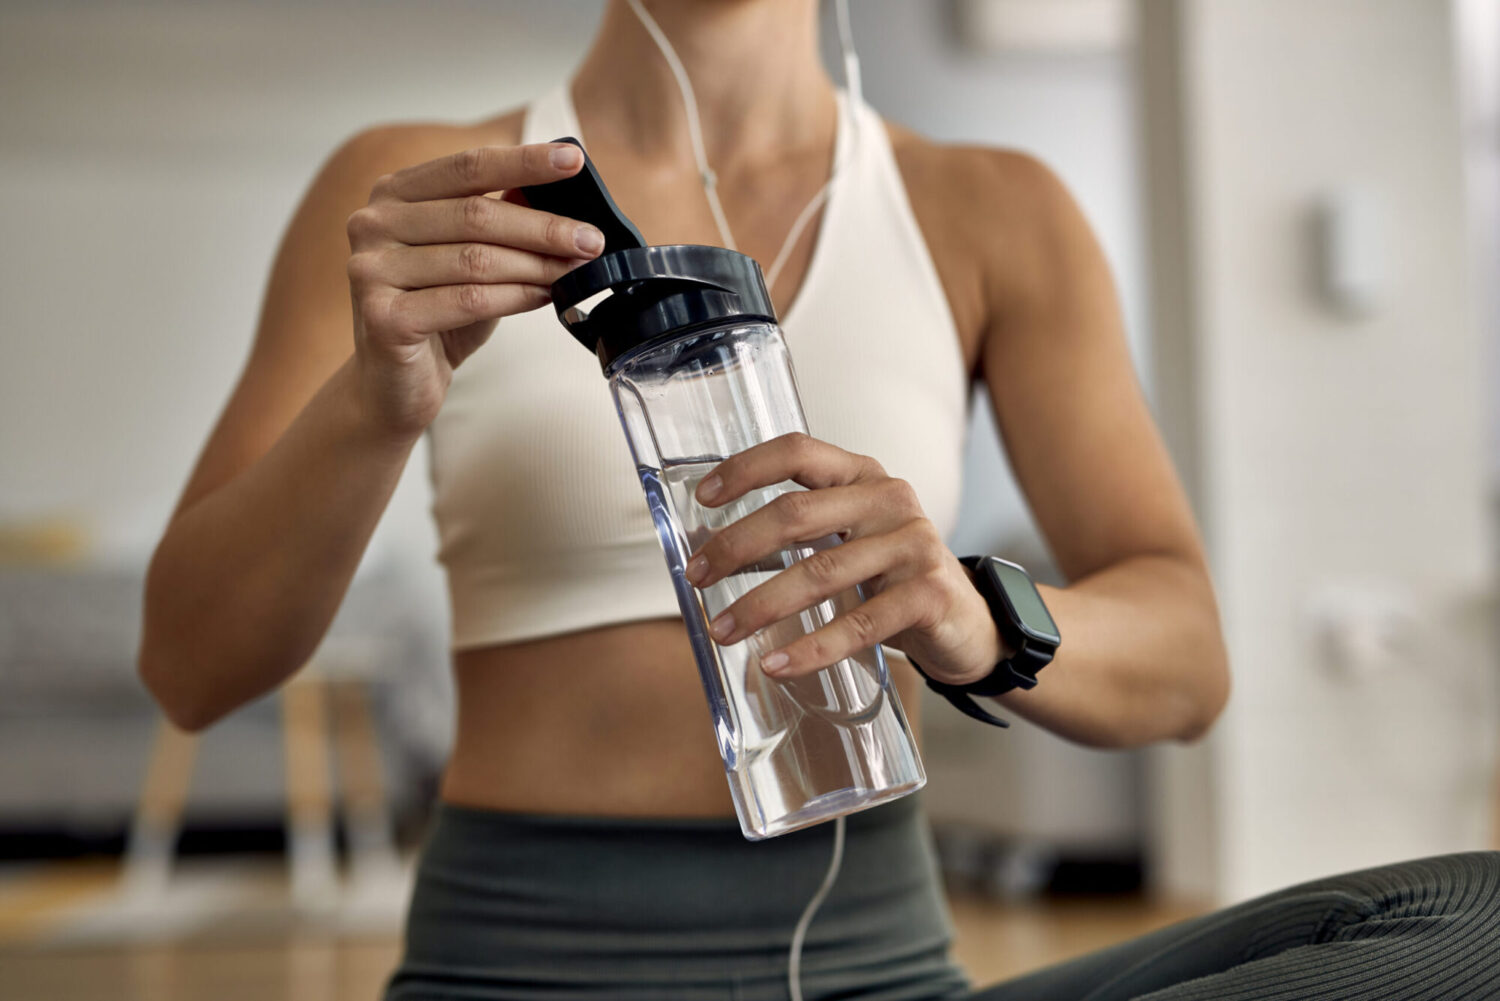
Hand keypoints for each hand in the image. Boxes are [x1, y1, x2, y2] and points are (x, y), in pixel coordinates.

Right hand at [344, 142, 605, 438]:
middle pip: (476, 215)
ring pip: (476, 260)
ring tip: (574, 272)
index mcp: (393, 195)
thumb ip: (500, 221)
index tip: (572, 161)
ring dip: (536, 266)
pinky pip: (469, 300)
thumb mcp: (470, 256)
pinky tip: (544, 297)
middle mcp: (372, 224)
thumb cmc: (437, 315)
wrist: (395, 384)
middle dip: (544, 228)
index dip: (523, 162)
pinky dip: (516, 298)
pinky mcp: (384, 317)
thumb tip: (559, 195)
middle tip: (591, 240)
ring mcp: (370, 270)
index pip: (467, 167)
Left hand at [682, 432, 1005, 683]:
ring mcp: (913, 544)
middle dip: (735, 546)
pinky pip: (859, 625)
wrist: (969, 622)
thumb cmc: (893, 577)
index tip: (702, 498)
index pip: (798, 451)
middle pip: (796, 513)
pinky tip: (778, 665)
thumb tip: (715, 551)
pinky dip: (812, 648)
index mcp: (863, 475)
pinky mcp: (928, 594)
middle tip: (695, 578)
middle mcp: (890, 498)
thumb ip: (805, 528)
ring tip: (723, 630)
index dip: (745, 469)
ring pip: (820, 573)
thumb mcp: (853, 537)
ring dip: (760, 605)